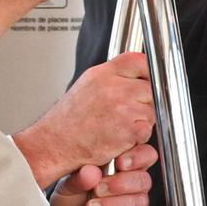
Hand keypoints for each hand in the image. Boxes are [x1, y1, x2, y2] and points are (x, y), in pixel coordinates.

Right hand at [13, 53, 154, 187]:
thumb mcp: (87, 86)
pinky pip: (147, 130)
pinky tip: (119, 136)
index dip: (148, 72)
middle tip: (129, 111)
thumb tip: (137, 76)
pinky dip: (138, 137)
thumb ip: (113, 78)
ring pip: (152, 110)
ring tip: (119, 125)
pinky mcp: (129, 128)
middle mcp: (114, 87)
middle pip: (151, 88)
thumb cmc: (68, 120)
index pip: (139, 61)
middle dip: (146, 101)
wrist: (54, 144)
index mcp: (103, 74)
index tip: (149, 81)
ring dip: (143, 121)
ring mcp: (123, 107)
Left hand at [48, 144, 157, 205]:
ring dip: (114, 205)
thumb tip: (91, 171)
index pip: (144, 156)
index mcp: (120, 168)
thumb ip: (78, 178)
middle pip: (144, 180)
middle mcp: (131, 186)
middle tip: (98, 189)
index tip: (120, 163)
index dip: (138, 157)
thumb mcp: (66, 187)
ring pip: (139, 202)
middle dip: (120, 184)